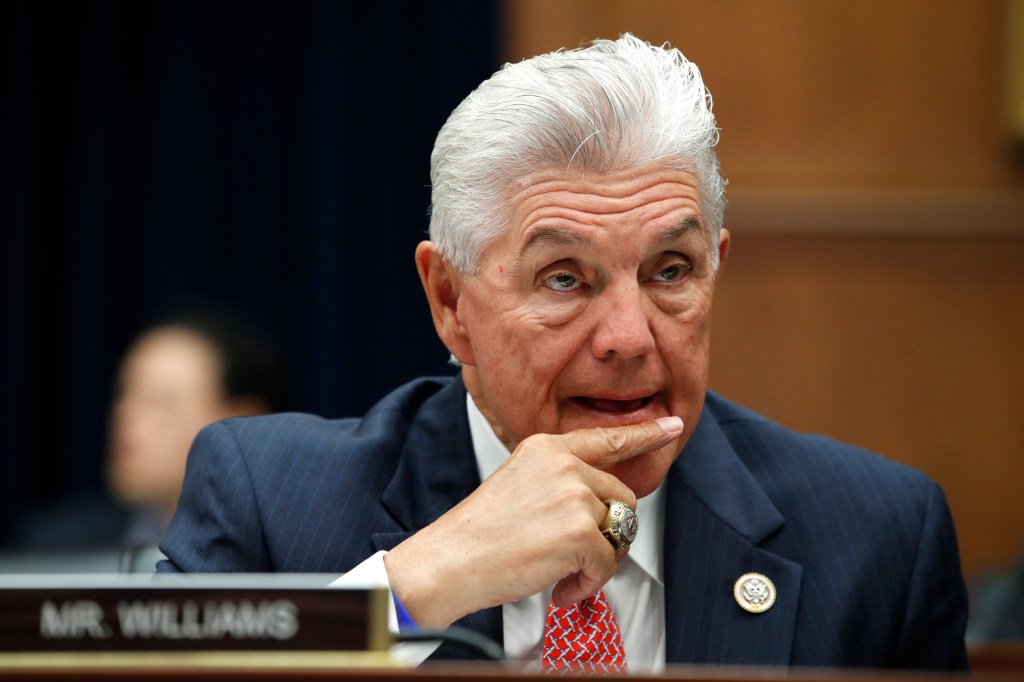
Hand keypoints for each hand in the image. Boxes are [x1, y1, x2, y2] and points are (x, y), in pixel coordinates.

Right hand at [383, 415, 683, 627]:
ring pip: (618, 533)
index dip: (644, 434)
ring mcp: (574, 495)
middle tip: (573, 557)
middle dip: (607, 533)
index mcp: (547, 448)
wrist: (450, 560)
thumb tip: (603, 505)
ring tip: (560, 573)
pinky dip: (588, 585)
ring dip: (596, 563)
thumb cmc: (480, 534)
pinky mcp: (580, 531)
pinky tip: (558, 587)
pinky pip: (608, 564)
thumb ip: (561, 482)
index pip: (606, 439)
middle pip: (621, 499)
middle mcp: (564, 464)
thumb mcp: (521, 485)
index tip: (672, 426)